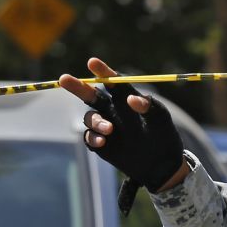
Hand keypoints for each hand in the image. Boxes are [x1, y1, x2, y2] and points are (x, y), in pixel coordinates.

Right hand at [57, 58, 187, 193]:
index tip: (92, 63)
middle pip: (90, 95)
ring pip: (90, 118)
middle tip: (64, 79)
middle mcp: (112, 110)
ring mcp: (105, 126)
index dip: (102, 71)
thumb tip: (132, 98)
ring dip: (96, 121)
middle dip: (77, 87)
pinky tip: (103, 141)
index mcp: (126, 98)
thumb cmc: (163, 134)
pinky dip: (93, 137)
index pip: (112, 82)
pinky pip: (89, 137)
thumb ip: (149, 106)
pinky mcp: (101, 143)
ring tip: (109, 129)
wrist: (161, 164)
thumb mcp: (161, 119)